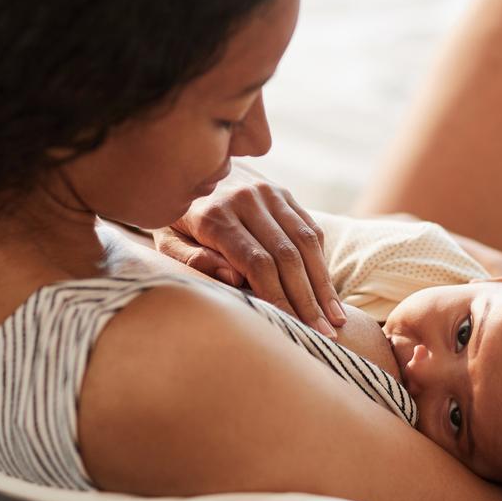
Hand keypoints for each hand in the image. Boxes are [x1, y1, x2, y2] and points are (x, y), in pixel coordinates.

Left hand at [152, 163, 346, 336]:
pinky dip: (321, 261)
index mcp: (215, 215)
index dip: (279, 297)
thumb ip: (190, 260)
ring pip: (306, 242)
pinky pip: (309, 228)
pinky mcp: (283, 192)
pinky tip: (328, 291)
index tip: (293, 327)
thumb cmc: (174, 217)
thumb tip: (234, 278)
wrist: (188, 166)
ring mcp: (269, 193)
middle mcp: (247, 199)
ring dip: (323, 284)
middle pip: (287, 256)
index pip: (258, 263)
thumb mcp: (166, 239)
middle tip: (324, 334)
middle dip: (307, 299)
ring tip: (336, 319)